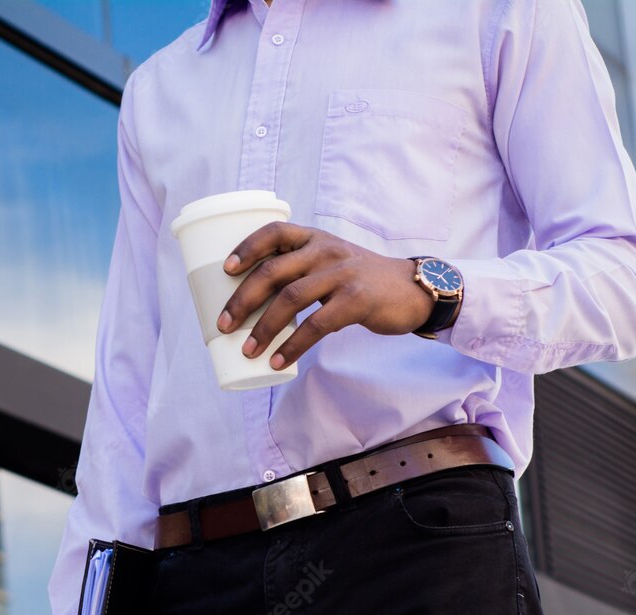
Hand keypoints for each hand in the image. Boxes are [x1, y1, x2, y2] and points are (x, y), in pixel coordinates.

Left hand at [216, 222, 435, 368]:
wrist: (412, 290)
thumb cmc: (361, 281)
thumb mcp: (332, 262)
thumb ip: (301, 270)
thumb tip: (254, 304)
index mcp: (314, 238)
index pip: (274, 232)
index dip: (246, 248)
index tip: (225, 270)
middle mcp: (325, 250)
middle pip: (273, 271)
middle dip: (242, 299)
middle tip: (223, 325)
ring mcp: (341, 273)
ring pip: (290, 299)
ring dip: (263, 328)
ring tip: (247, 350)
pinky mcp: (356, 300)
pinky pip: (316, 325)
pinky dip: (294, 346)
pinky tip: (279, 361)